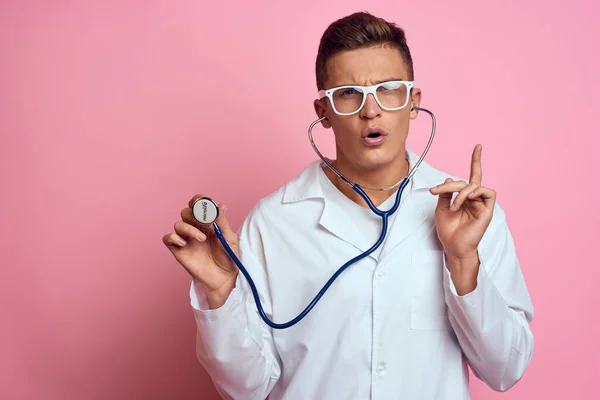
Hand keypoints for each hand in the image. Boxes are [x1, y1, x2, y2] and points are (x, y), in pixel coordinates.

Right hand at [162, 195, 238, 307]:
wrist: (225, 278)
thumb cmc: (229, 257)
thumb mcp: (229, 238)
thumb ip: (222, 223)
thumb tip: (221, 206)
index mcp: (208, 223)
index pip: (198, 206)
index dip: (197, 201)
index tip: (201, 201)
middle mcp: (195, 228)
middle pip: (186, 212)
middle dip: (194, 214)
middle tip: (205, 223)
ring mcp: (187, 239)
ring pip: (178, 224)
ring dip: (188, 228)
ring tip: (202, 239)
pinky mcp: (179, 251)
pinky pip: (168, 239)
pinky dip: (173, 237)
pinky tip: (184, 244)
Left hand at [429, 145, 495, 291]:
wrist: (453, 246)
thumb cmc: (448, 230)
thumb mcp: (441, 207)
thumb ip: (445, 192)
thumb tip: (449, 177)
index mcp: (466, 197)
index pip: (472, 176)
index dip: (476, 161)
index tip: (478, 146)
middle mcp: (475, 199)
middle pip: (467, 181)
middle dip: (450, 184)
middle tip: (436, 190)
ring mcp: (482, 204)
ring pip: (474, 185)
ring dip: (460, 192)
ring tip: (452, 205)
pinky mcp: (488, 210)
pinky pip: (487, 192)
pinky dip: (473, 193)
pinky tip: (464, 201)